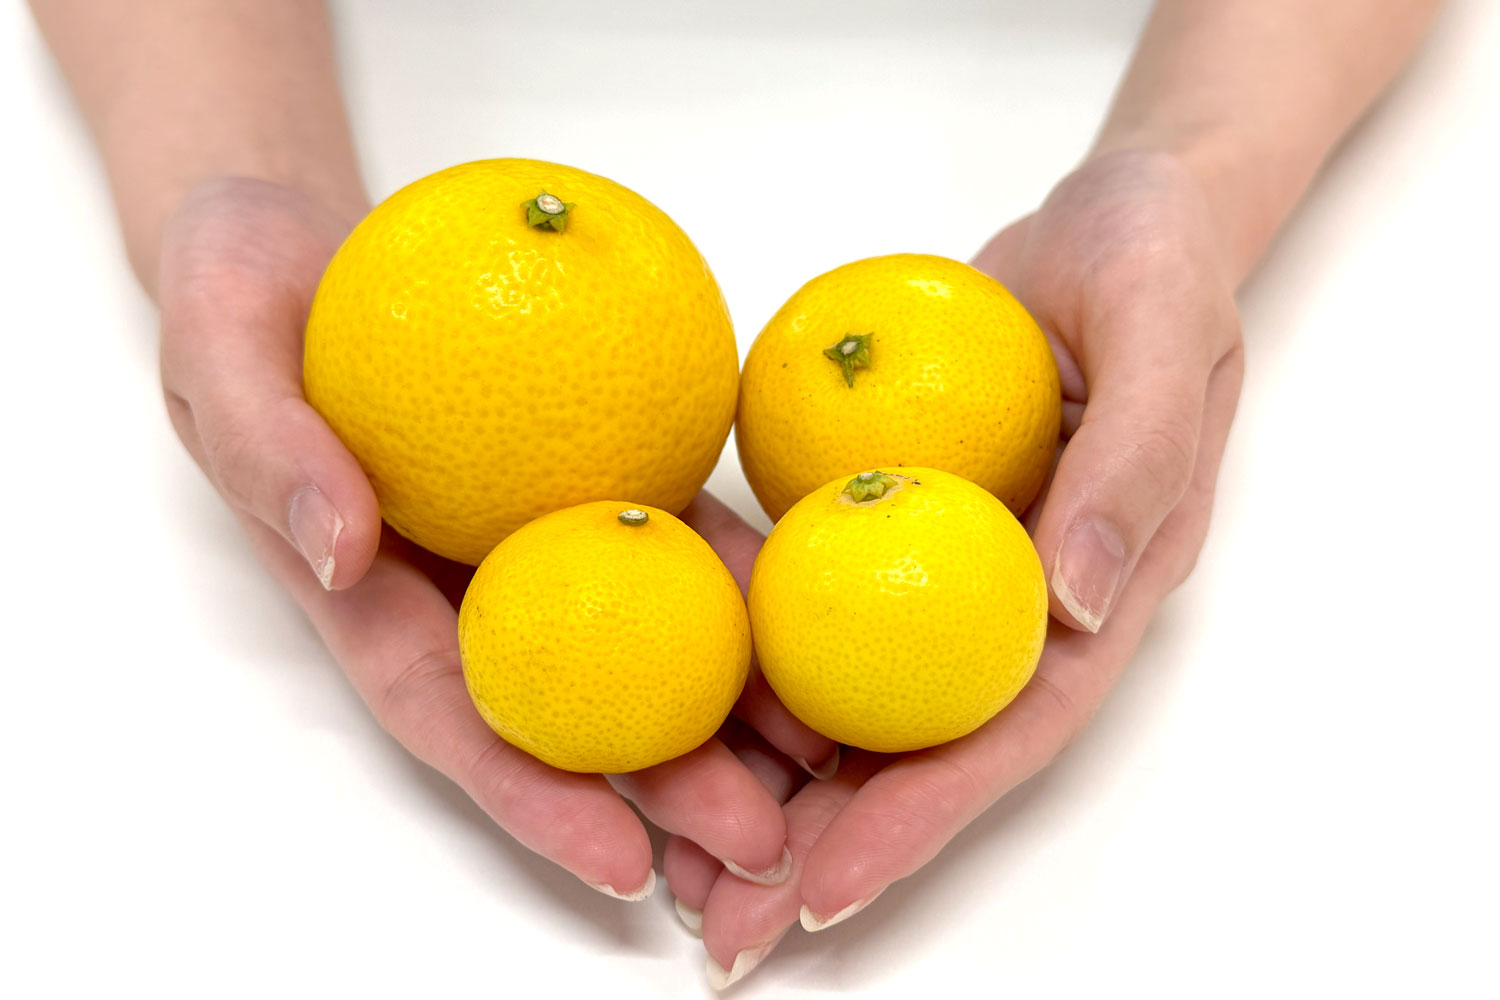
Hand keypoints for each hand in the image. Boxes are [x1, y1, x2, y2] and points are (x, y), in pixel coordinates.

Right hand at [156, 177, 829, 896]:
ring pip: (641, 632)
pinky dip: (739, 577)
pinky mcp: (593, 473)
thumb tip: (339, 552)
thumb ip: (267, 446)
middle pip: (572, 705)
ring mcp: (538, 536)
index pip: (453, 716)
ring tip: (823, 761)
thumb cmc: (241, 289)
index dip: (533, 797)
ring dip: (728, 705)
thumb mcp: (219, 345)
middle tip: (764, 846)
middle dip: (665, 787)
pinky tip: (808, 612)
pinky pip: (673, 527)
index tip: (621, 863)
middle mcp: (466, 586)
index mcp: (374, 592)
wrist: (309, 235)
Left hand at [671, 150, 1244, 985]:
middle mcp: (1017, 606)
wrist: (1107, 220)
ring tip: (676, 862)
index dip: (922, 817)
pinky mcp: (890, 526)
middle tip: (723, 932)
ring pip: (858, 698)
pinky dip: (754, 663)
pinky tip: (678, 711)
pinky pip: (817, 604)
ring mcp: (947, 571)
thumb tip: (1076, 610)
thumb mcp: (1161, 336)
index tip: (825, 889)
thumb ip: (1129, 470)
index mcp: (1099, 594)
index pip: (1008, 731)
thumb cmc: (1153, 268)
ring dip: (773, 785)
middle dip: (825, 847)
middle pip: (920, 748)